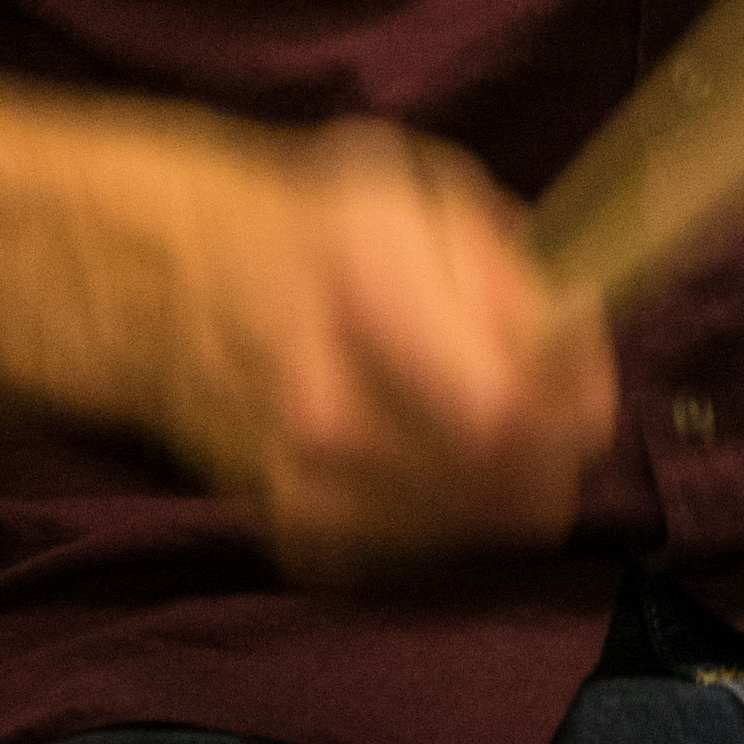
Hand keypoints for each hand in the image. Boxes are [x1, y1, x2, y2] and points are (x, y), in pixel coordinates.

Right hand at [148, 112, 617, 582]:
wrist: (169, 292)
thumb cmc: (316, 230)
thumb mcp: (425, 192)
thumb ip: (511, 271)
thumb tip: (572, 345)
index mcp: (370, 299)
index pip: (513, 414)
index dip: (572, 400)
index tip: (573, 374)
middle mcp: (333, 411)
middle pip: (515, 487)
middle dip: (550, 445)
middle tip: (529, 397)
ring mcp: (309, 489)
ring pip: (482, 528)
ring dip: (498, 481)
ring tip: (464, 415)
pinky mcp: (299, 540)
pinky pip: (427, 550)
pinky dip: (442, 512)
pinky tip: (414, 453)